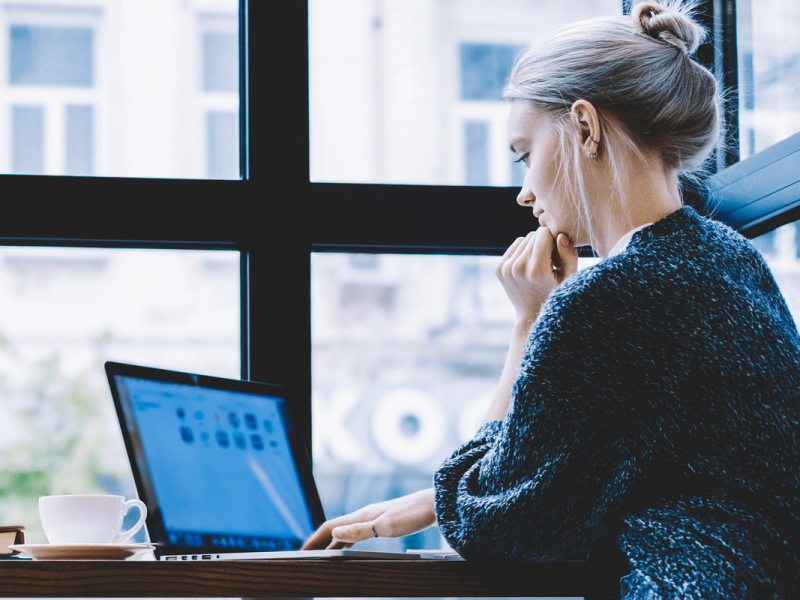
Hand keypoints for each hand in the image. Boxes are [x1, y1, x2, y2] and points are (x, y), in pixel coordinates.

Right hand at [301, 488, 435, 549]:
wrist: (435, 504)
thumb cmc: (413, 514)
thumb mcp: (386, 526)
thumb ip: (359, 531)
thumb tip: (334, 535)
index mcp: (362, 516)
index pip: (330, 528)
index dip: (314, 540)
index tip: (300, 552)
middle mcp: (365, 515)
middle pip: (336, 530)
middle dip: (319, 542)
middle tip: (306, 556)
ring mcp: (374, 518)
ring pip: (346, 532)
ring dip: (332, 544)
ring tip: (322, 556)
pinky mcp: (384, 522)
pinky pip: (358, 533)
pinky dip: (347, 542)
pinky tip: (349, 548)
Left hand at [496, 227, 577, 323]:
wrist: (532, 315)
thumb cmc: (556, 295)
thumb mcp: (569, 278)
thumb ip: (569, 256)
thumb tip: (560, 235)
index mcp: (536, 270)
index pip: (544, 233)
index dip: (554, 241)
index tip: (557, 258)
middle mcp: (518, 267)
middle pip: (533, 235)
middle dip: (544, 243)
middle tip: (549, 263)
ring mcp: (505, 268)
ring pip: (524, 239)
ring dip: (533, 247)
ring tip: (539, 265)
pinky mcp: (499, 268)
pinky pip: (515, 245)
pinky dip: (523, 251)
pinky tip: (529, 266)